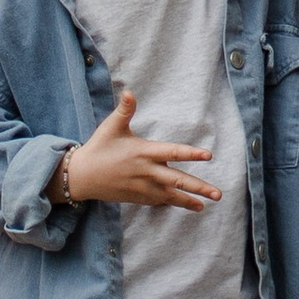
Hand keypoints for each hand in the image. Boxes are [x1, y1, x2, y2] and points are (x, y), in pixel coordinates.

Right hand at [57, 90, 219, 208]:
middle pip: (177, 180)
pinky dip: (172, 203)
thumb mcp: (111, 127)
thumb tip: (130, 92)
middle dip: (198, 187)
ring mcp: (142, 187)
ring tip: (205, 205)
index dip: (190, 153)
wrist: (81, 177)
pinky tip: (187, 206)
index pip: (172, 152)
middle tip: (217, 194)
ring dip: (188, 200)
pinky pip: (158, 201)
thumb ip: (124, 110)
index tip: (208, 156)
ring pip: (170, 195)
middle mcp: (146, 172)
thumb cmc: (99, 148)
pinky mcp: (137, 197)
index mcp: (143, 152)